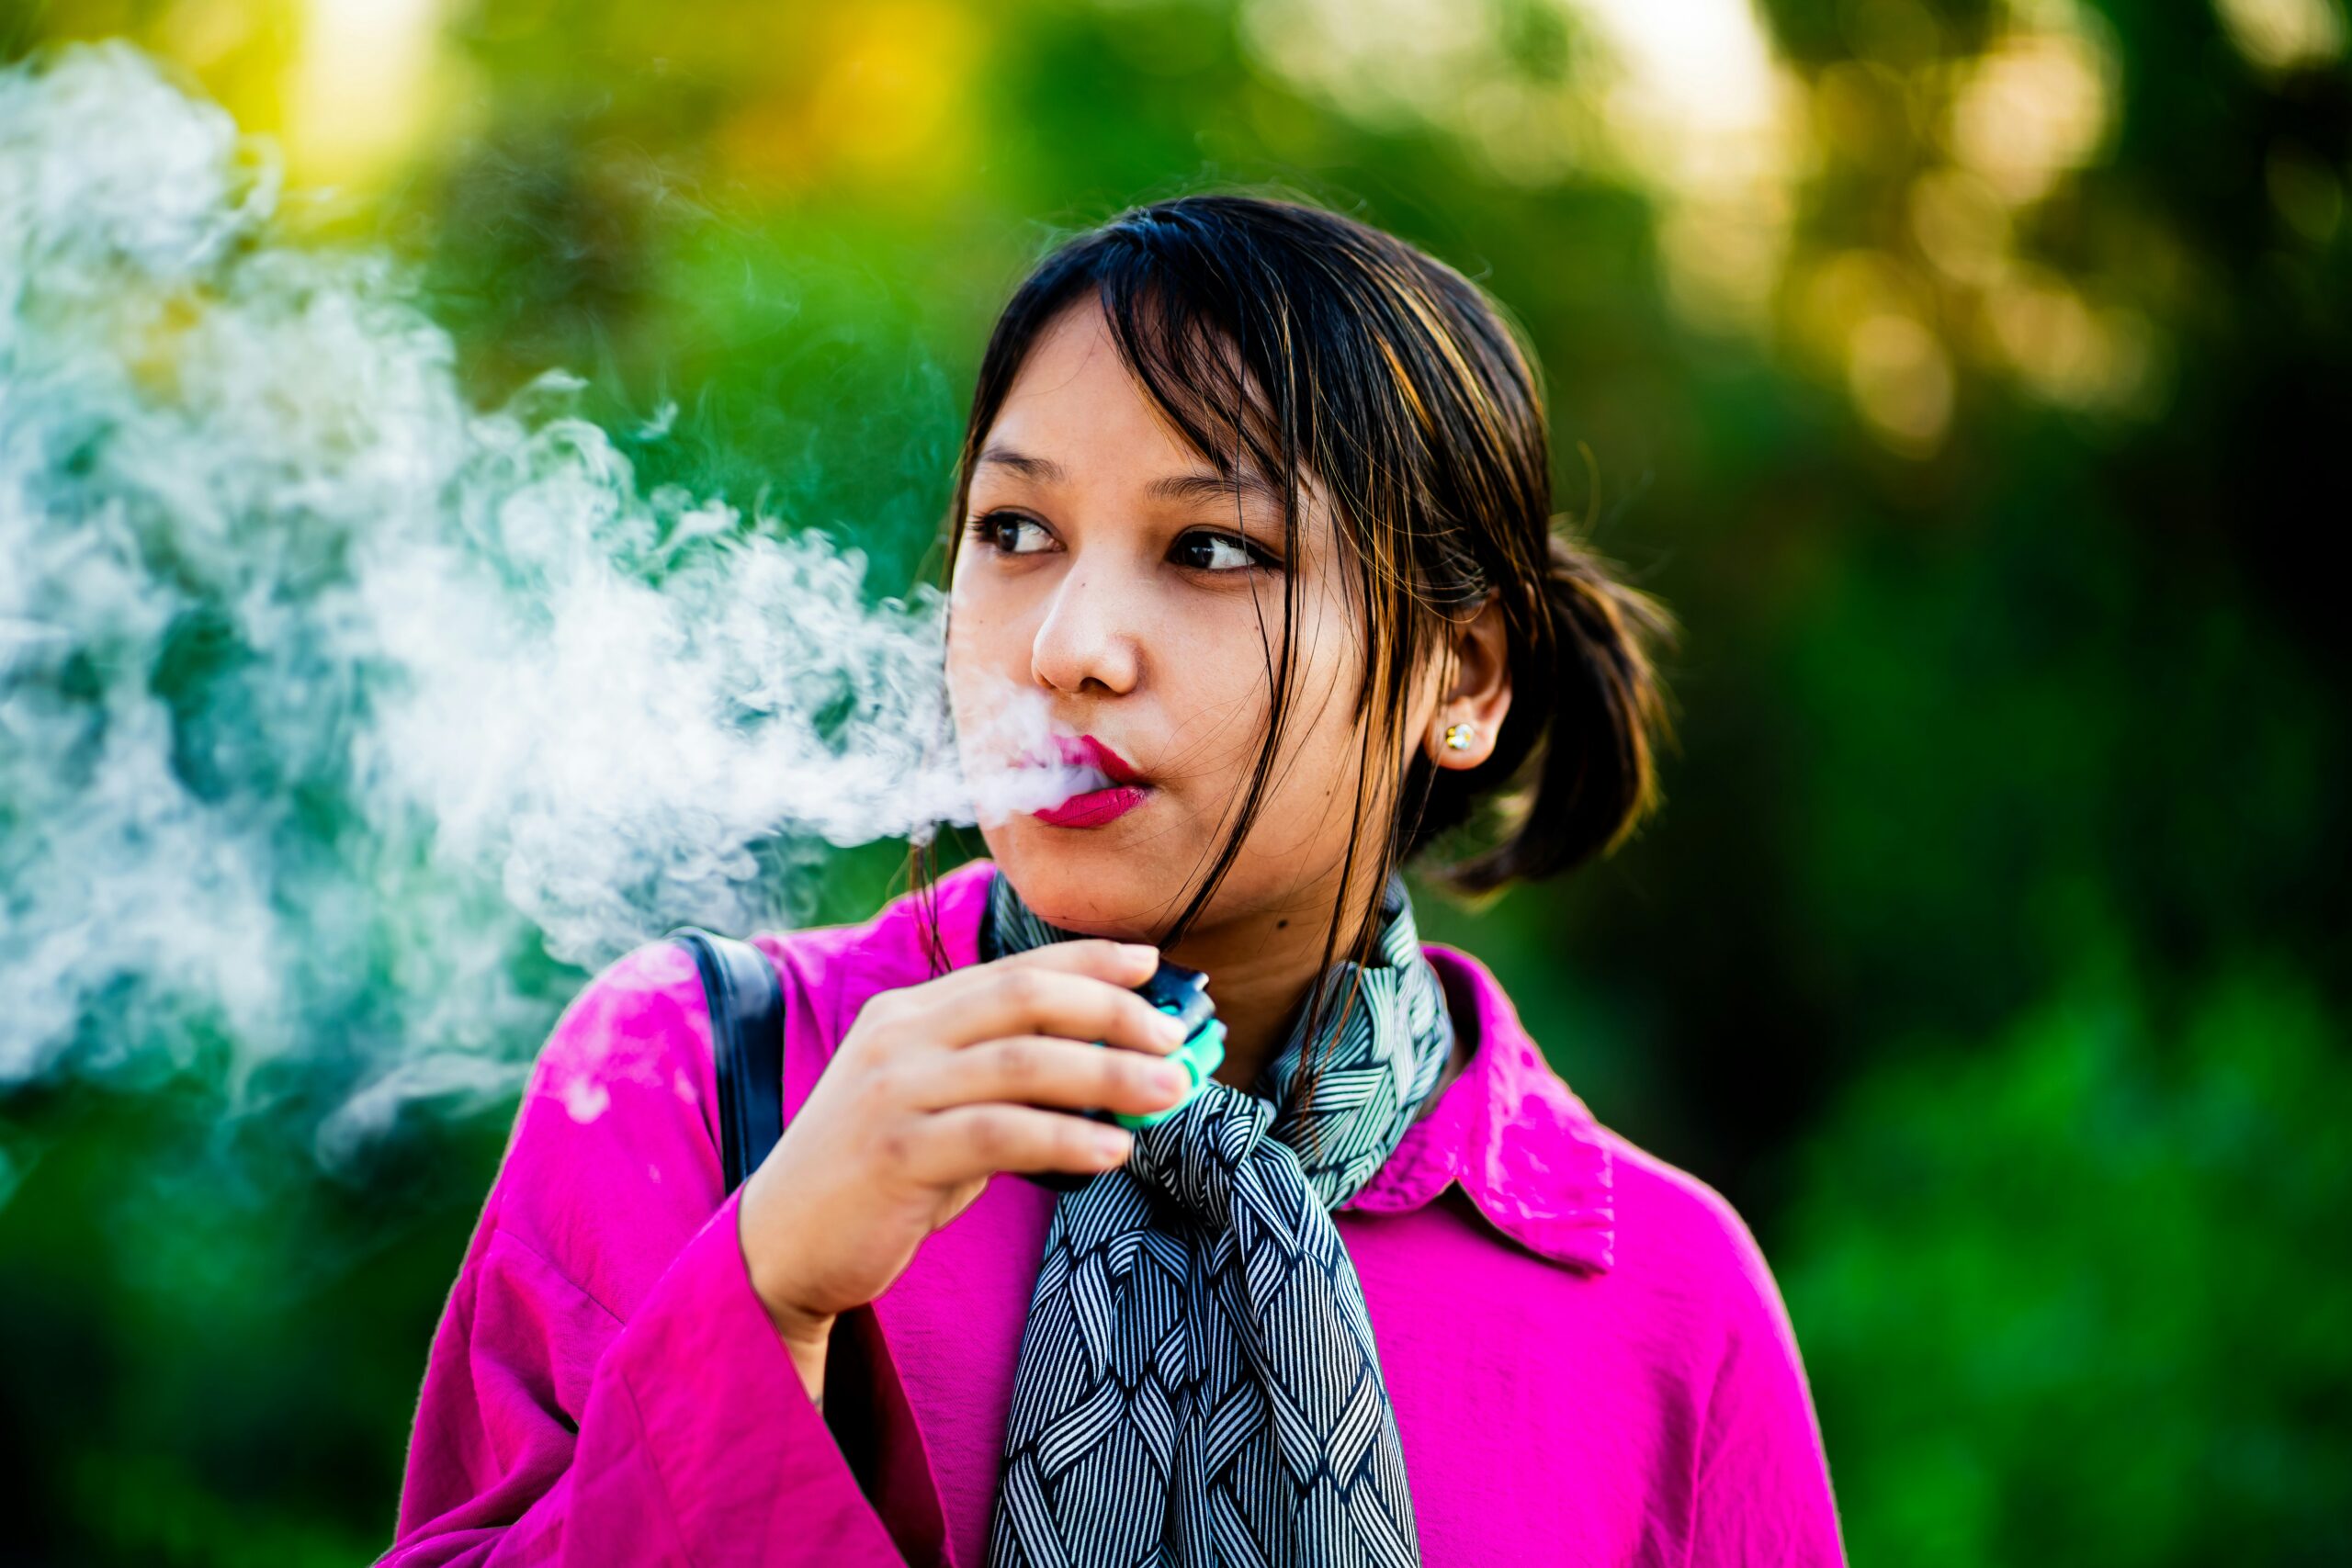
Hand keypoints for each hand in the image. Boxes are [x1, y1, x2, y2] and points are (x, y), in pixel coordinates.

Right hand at [734, 938, 1191, 1398]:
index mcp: (910, 1013)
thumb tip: (1109, 1071)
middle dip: (1110, 1011)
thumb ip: (1002, 1080)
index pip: (1013, 970)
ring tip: (1169, 1091)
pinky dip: (1064, 1138)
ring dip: (1107, 1074)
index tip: (1152, 964)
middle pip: (1024, 999)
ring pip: (1021, 1063)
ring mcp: (894, 1091)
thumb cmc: (877, 1174)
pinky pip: (998, 1134)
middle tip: (1175, 1036)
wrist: (781, 1244)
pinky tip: (1111, 1151)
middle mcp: (899, 1036)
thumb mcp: (938, 1107)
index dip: (1087, 961)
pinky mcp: (895, 1152)